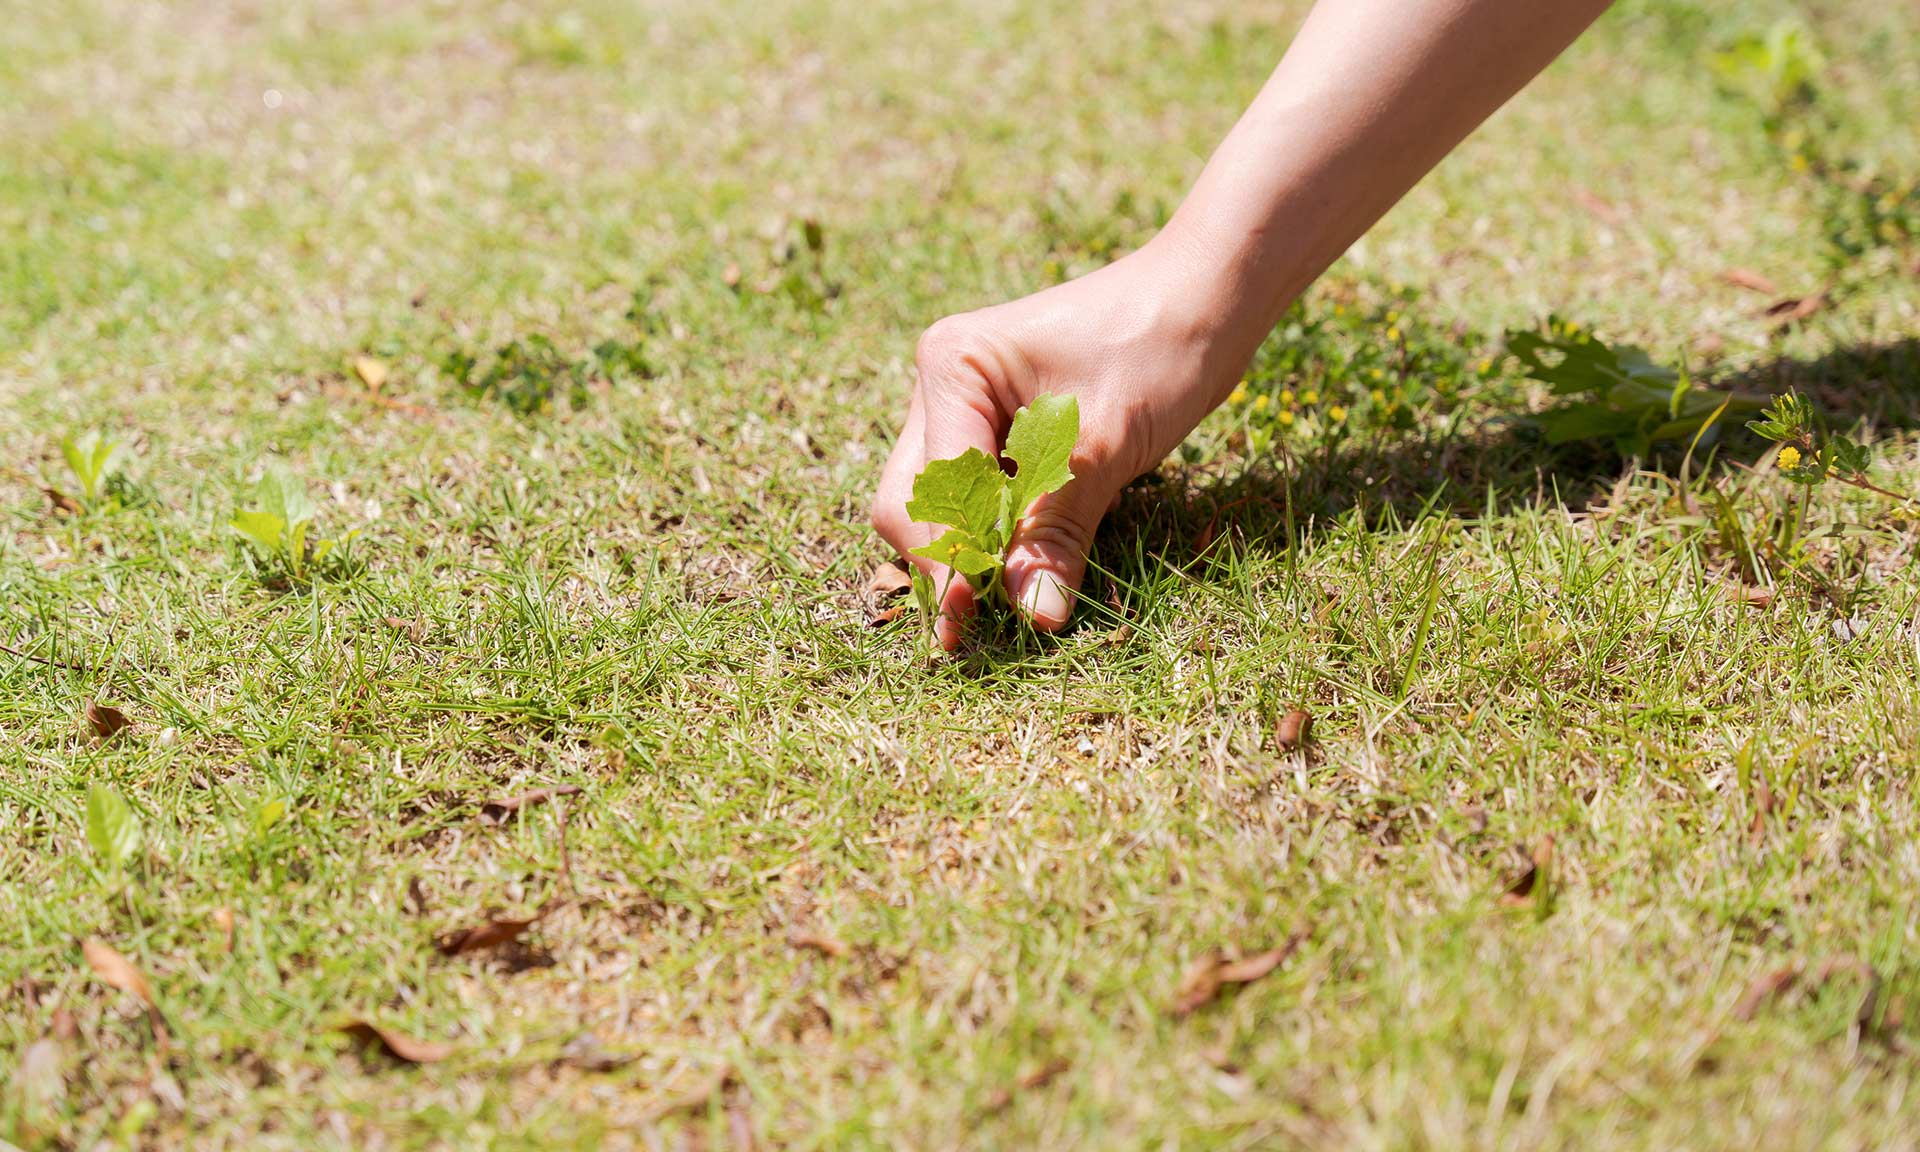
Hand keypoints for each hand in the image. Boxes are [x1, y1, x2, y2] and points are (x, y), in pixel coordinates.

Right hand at [871, 238, 1241, 648]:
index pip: (932, 488)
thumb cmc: (1160, 347)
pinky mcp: (997, 425)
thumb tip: (1035, 617)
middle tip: (977, 626)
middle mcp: (943, 382)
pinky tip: (1024, 564)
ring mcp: (965, 404)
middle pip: (913, 499)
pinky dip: (997, 533)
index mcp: (953, 366)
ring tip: (1006, 601)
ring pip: (942, 504)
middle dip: (945, 561)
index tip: (971, 620)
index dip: (949, 559)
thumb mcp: (1106, 448)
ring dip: (971, 552)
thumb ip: (1058, 532)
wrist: (1208, 296)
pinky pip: (980, 494)